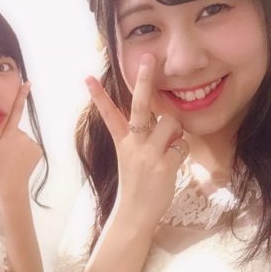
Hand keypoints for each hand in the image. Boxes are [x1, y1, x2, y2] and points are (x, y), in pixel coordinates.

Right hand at [0, 82, 42, 196]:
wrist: (13, 187)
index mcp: (8, 135)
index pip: (15, 112)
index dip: (21, 96)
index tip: (27, 83)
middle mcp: (22, 137)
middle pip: (14, 131)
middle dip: (9, 138)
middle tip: (4, 154)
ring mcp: (31, 143)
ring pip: (22, 139)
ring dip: (17, 145)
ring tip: (12, 159)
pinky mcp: (38, 150)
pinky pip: (29, 146)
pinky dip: (25, 151)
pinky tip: (20, 161)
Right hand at [86, 54, 187, 229]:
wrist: (135, 213)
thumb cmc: (136, 185)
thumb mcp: (131, 158)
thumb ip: (142, 137)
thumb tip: (163, 118)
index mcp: (122, 142)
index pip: (109, 114)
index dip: (99, 96)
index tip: (88, 78)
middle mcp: (133, 144)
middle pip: (141, 106)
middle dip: (145, 80)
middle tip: (149, 58)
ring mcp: (147, 154)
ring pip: (171, 123)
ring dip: (176, 132)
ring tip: (169, 147)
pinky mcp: (163, 165)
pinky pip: (182, 145)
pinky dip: (182, 151)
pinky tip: (173, 162)